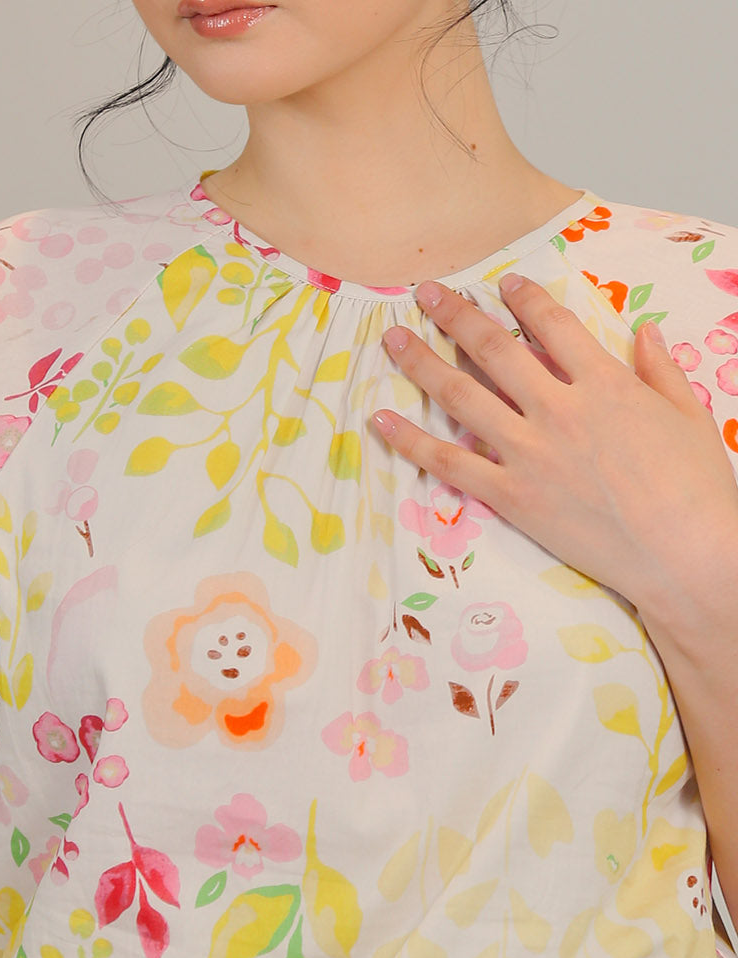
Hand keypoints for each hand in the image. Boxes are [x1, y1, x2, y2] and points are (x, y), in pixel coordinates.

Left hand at [369, 274, 737, 629]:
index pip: (553, 325)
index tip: (502, 283)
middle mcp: (558, 410)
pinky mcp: (511, 497)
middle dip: (455, 315)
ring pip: (461, 396)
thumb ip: (660, 371)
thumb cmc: (696, 490)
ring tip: (394, 338)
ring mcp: (530, 454)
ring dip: (422, 362)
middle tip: (426, 292)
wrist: (682, 555)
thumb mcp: (689, 416)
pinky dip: (411, 440)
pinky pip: (449, 463)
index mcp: (605, 384)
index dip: (524, 298)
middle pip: (493, 349)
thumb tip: (644, 332)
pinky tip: (381, 420)